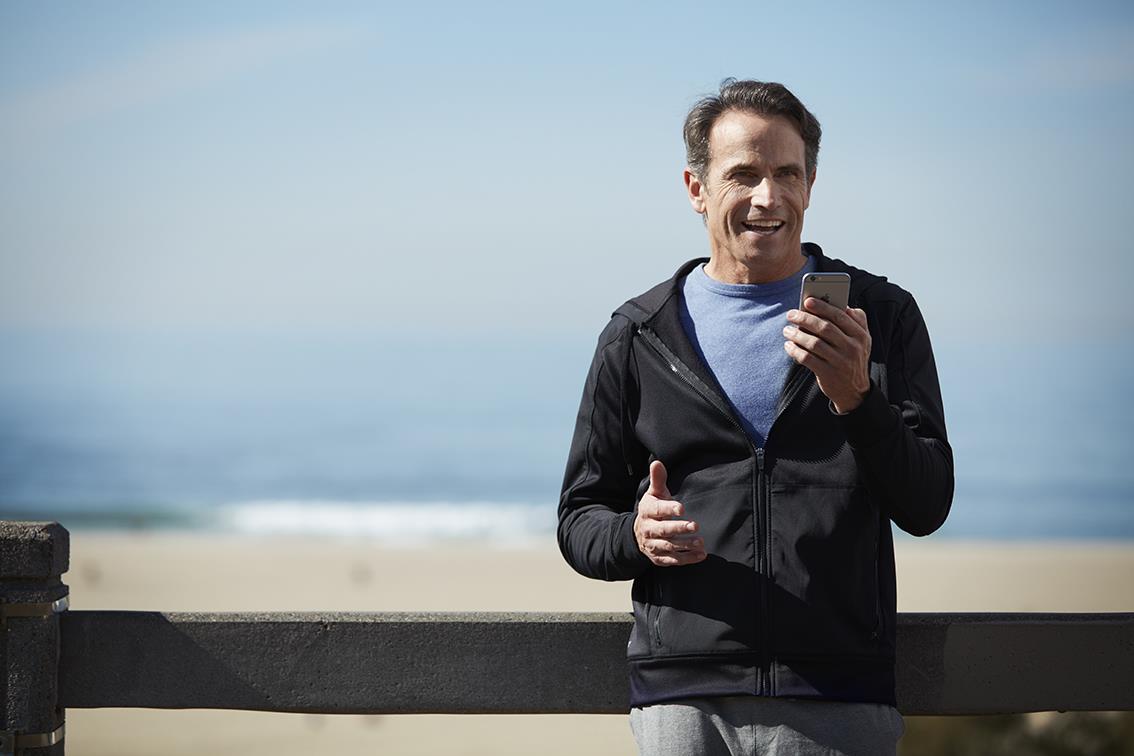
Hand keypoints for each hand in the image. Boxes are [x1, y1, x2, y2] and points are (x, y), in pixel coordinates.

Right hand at [634, 461, 705, 566]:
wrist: (637, 534)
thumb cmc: (652, 510)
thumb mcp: (653, 494)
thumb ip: (658, 480)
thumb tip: (657, 462)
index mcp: (647, 511)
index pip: (657, 510)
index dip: (669, 509)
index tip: (682, 508)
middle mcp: (648, 529)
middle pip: (663, 530)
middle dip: (678, 528)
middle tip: (695, 526)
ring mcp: (653, 545)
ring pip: (668, 546)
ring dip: (685, 545)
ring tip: (700, 542)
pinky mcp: (659, 558)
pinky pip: (672, 560)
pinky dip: (686, 559)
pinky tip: (700, 555)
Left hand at [783, 297, 871, 413]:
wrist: (854, 391)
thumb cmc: (853, 358)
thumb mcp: (862, 340)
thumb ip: (857, 320)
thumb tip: (840, 304)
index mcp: (861, 335)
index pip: (840, 316)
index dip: (823, 307)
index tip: (807, 300)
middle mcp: (852, 348)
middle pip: (825, 328)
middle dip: (805, 318)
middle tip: (791, 314)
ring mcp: (841, 362)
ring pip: (814, 343)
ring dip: (797, 335)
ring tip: (787, 330)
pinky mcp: (828, 374)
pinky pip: (807, 359)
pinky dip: (795, 350)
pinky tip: (788, 345)